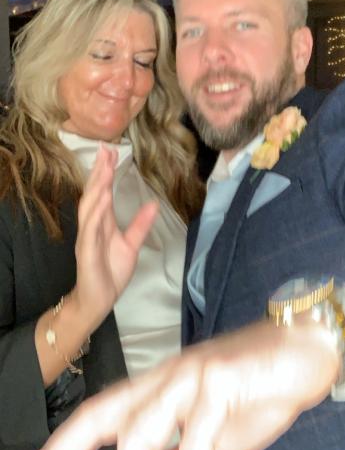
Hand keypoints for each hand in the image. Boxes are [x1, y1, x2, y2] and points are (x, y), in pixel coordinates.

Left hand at [9, 320, 338, 449]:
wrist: (313, 347)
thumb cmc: (263, 388)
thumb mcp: (215, 441)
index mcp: (159, 392)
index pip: (97, 420)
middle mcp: (166, 379)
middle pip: (99, 418)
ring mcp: (191, 376)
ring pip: (139, 434)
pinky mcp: (221, 380)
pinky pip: (198, 440)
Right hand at [72, 145, 158, 330]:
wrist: (97, 300)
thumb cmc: (110, 272)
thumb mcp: (131, 245)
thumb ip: (140, 224)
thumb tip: (154, 203)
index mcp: (103, 222)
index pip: (104, 192)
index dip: (106, 172)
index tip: (111, 151)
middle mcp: (93, 226)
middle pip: (94, 193)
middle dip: (99, 172)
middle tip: (105, 149)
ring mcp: (88, 237)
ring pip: (90, 207)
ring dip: (96, 187)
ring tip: (104, 168)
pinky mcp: (86, 251)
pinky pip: (90, 229)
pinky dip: (95, 213)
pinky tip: (102, 199)